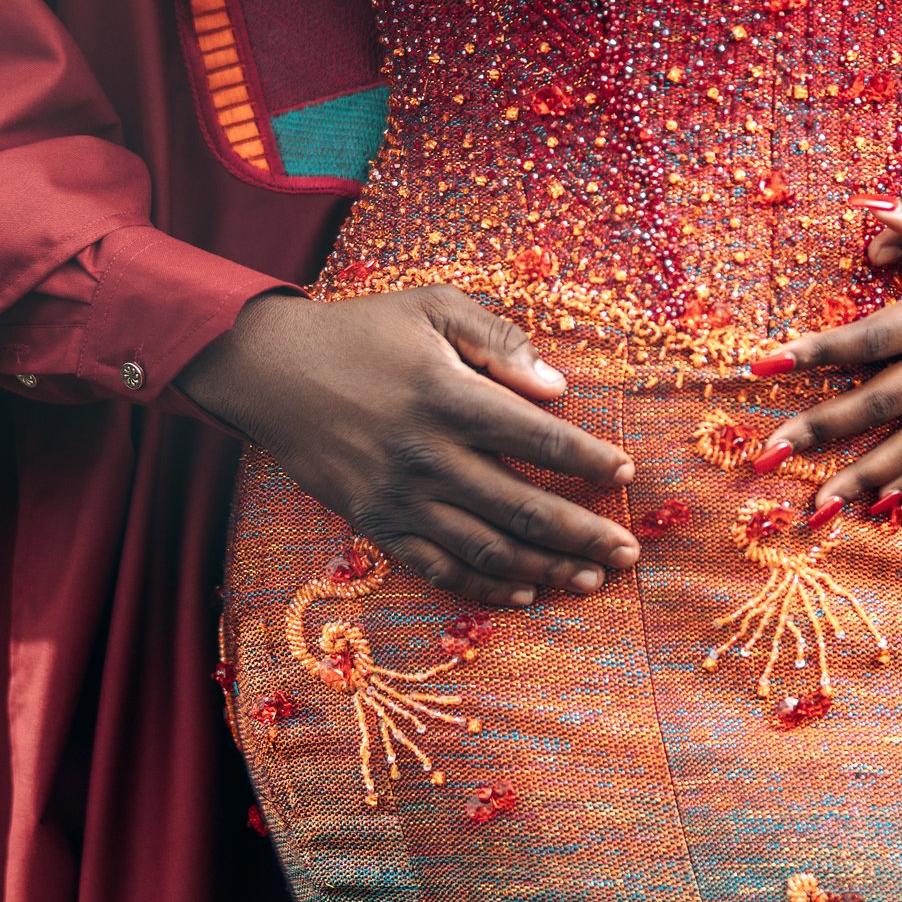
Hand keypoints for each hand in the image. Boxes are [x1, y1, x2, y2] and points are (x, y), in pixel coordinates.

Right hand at [178, 283, 641, 607]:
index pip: (537, 437)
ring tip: (592, 579)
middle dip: (583, 532)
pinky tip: (523, 593)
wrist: (271, 373)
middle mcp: (427, 454)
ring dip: (545, 568)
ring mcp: (400, 496)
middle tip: (630, 551)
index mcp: (448, 396)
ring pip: (486, 547)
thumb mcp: (431, 308)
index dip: (588, 459)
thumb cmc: (363, 331)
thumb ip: (498, 341)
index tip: (627, 474)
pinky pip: (437, 567)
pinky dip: (483, 585)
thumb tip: (557, 388)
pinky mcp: (375, 523)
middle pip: (522, 505)